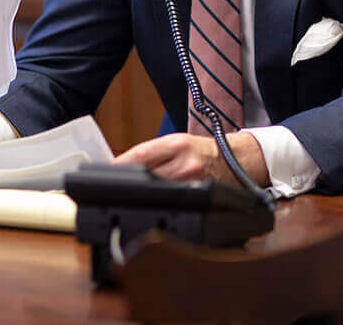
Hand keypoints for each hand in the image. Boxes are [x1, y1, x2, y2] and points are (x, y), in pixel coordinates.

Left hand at [113, 131, 268, 187]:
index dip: (120, 165)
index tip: (106, 171)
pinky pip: (172, 201)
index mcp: (177, 144)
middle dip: (130, 182)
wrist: (236, 160)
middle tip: (116, 186)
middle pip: (146, 176)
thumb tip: (123, 166)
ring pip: (157, 192)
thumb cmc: (204, 150)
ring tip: (137, 192)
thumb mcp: (178, 142)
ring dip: (143, 193)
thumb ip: (153, 153)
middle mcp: (185, 163)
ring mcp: (192, 183)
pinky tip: (157, 200)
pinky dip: (161, 201)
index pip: (140, 155)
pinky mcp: (198, 198)